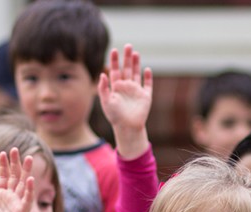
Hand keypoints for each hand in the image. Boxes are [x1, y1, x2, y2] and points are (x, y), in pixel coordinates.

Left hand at [0, 148, 33, 211]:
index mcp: (1, 196)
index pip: (4, 176)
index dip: (3, 165)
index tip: (2, 153)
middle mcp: (11, 198)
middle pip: (15, 176)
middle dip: (15, 163)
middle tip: (15, 150)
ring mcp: (17, 204)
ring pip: (23, 184)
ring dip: (26, 171)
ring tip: (27, 158)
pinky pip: (27, 199)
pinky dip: (29, 189)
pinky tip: (29, 178)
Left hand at [98, 44, 151, 158]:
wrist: (127, 127)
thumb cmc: (115, 116)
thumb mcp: (106, 101)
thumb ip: (103, 88)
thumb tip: (102, 74)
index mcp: (116, 88)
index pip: (114, 71)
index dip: (114, 61)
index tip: (114, 50)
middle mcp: (126, 87)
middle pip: (126, 69)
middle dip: (127, 58)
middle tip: (128, 46)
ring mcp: (136, 91)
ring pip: (136, 73)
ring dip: (136, 63)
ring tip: (135, 53)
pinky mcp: (145, 96)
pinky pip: (148, 84)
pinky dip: (148, 77)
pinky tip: (147, 69)